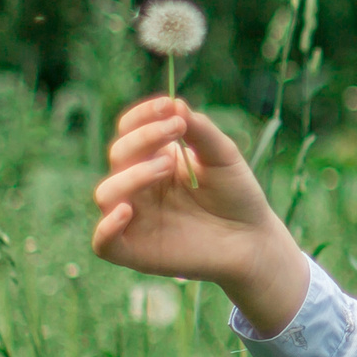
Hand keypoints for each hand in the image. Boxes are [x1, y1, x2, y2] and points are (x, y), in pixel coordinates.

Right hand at [92, 97, 308, 333]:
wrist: (254, 241)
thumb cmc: (237, 197)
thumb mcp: (223, 157)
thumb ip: (200, 131)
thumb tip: (175, 104)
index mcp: (153, 160)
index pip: (130, 131)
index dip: (143, 116)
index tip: (168, 106)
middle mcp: (138, 188)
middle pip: (118, 155)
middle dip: (144, 138)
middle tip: (176, 132)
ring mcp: (133, 220)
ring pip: (106, 193)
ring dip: (132, 175)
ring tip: (167, 166)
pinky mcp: (133, 252)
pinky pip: (103, 243)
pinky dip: (107, 227)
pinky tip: (127, 210)